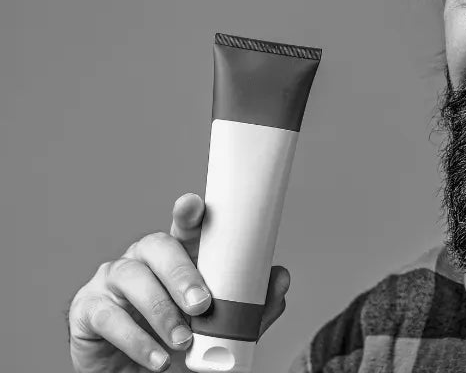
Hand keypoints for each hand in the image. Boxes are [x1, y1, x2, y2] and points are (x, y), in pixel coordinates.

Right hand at [68, 193, 289, 372]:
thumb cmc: (180, 347)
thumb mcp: (221, 329)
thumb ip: (251, 306)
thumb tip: (280, 278)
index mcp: (176, 259)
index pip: (183, 229)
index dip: (188, 214)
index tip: (193, 205)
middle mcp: (143, 262)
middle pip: (157, 246)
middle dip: (181, 272)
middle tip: (202, 304)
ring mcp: (112, 284)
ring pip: (131, 276)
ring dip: (161, 309)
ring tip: (183, 339)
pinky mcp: (89, 311)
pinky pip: (108, 317)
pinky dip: (136, 339)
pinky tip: (156, 358)